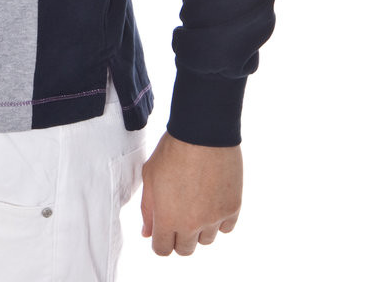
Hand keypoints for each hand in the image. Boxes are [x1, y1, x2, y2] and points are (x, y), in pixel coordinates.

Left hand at [140, 130, 241, 255]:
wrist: (203, 131)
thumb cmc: (173, 149)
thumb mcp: (150, 175)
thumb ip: (148, 208)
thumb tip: (148, 233)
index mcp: (168, 218)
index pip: (162, 250)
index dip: (160, 240)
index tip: (162, 229)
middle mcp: (192, 224)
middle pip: (185, 249)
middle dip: (179, 236)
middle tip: (179, 214)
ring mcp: (214, 218)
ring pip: (206, 240)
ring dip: (200, 228)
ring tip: (196, 202)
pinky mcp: (232, 208)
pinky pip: (226, 227)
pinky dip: (219, 219)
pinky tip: (212, 199)